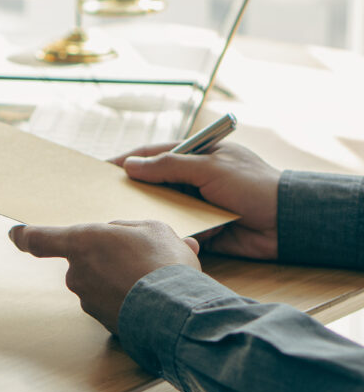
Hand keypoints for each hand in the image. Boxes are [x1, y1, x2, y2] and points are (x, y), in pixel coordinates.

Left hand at [9, 221, 200, 332]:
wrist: (179, 315)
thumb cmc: (163, 265)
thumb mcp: (152, 229)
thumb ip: (129, 229)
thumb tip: (127, 236)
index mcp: (82, 242)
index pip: (40, 239)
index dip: (25, 236)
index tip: (15, 234)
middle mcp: (78, 273)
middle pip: (84, 260)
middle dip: (107, 257)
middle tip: (140, 256)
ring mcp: (89, 300)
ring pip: (101, 282)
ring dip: (121, 279)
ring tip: (154, 279)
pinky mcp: (103, 324)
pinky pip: (112, 304)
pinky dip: (128, 300)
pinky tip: (154, 298)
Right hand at [112, 142, 280, 259]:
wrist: (289, 223)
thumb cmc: (253, 185)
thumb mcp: (208, 168)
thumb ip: (169, 166)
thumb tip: (131, 166)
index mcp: (196, 156)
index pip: (153, 154)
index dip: (127, 160)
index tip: (102, 168)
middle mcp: (194, 179)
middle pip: (154, 183)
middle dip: (133, 190)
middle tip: (104, 198)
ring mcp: (197, 204)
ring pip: (163, 208)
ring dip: (148, 214)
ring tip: (120, 220)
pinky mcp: (203, 229)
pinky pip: (177, 230)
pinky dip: (167, 232)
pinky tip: (147, 237)